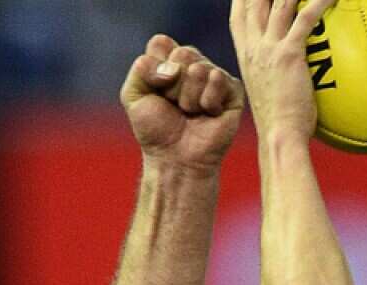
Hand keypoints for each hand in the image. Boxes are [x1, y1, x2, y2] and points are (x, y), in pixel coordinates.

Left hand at [122, 35, 244, 172]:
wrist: (176, 159)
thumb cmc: (155, 130)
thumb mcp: (133, 95)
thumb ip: (141, 68)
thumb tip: (173, 67)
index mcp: (170, 61)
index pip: (161, 43)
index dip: (155, 68)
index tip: (156, 91)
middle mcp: (193, 64)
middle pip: (183, 52)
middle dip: (173, 86)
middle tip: (175, 106)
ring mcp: (214, 77)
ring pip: (199, 68)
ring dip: (189, 98)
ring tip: (190, 113)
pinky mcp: (233, 90)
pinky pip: (218, 79)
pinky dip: (207, 102)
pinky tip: (208, 115)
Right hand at [229, 0, 337, 143]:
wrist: (279, 136)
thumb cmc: (281, 120)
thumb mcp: (269, 88)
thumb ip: (274, 70)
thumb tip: (291, 66)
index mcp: (245, 55)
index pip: (238, 15)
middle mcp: (252, 47)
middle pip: (253, 1)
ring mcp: (268, 49)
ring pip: (278, 2)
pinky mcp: (288, 54)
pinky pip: (305, 18)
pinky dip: (319, 1)